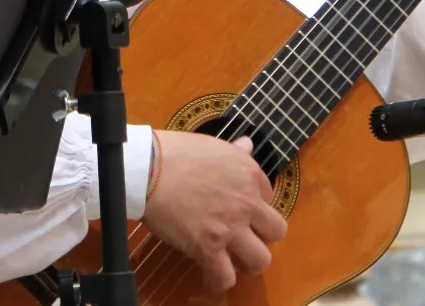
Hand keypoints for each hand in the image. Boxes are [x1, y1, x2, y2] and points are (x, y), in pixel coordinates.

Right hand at [141, 131, 285, 292]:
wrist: (148, 168)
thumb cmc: (174, 153)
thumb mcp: (212, 145)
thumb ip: (235, 151)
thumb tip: (247, 144)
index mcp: (249, 174)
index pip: (268, 197)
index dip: (253, 205)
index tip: (238, 208)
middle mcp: (247, 203)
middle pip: (276, 231)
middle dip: (262, 236)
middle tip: (243, 236)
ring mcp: (230, 228)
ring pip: (260, 260)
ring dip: (248, 262)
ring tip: (232, 259)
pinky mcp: (208, 248)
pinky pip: (226, 277)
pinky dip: (218, 280)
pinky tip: (210, 274)